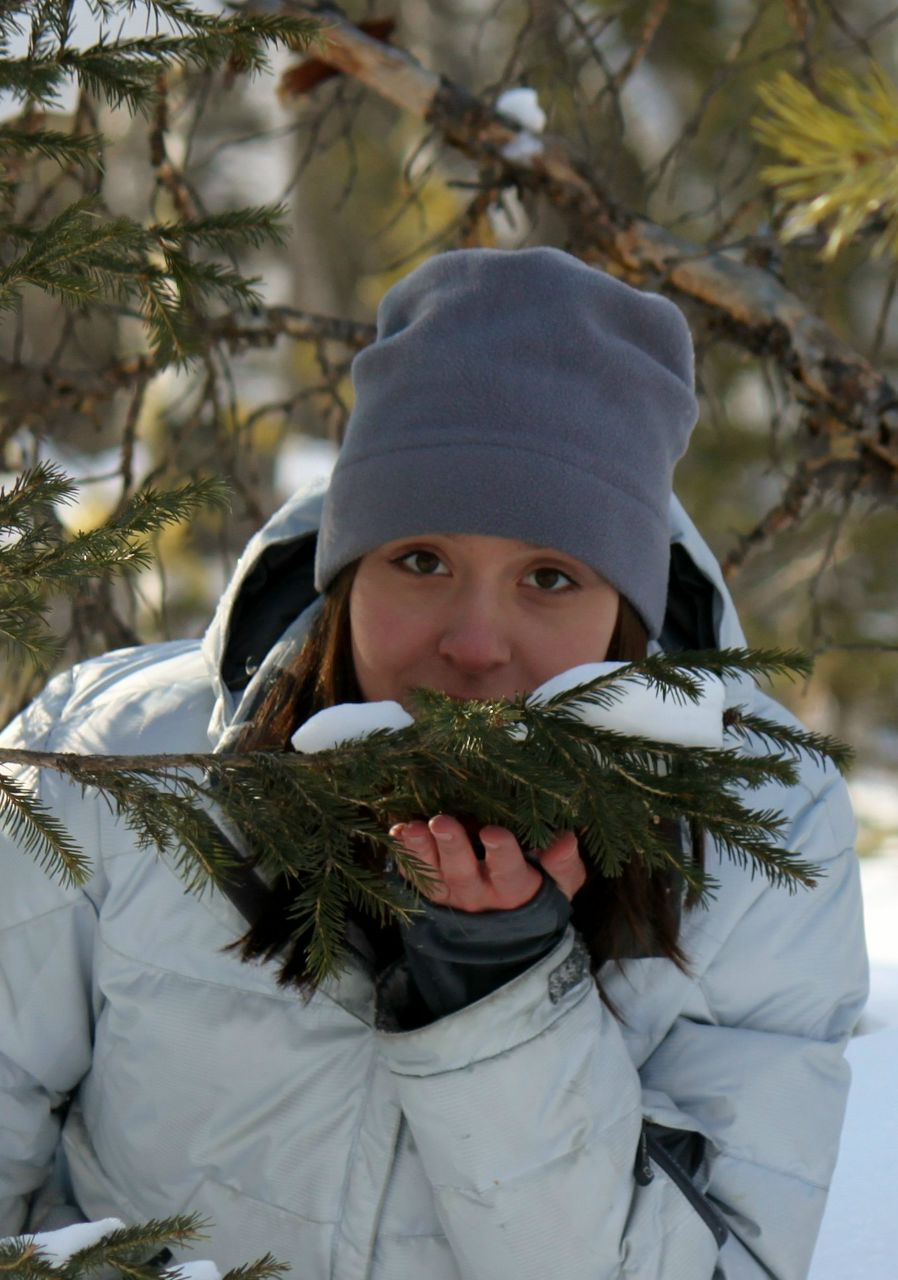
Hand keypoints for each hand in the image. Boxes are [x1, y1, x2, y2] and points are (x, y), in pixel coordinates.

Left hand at [389, 815, 586, 912]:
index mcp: (514, 889)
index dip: (501, 853)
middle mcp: (478, 894)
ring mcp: (450, 894)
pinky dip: (403, 857)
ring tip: (410, 829)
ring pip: (432, 875)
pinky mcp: (430, 891)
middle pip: (462, 873)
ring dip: (419, 851)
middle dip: (452, 847)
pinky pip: (413, 876)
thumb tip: (565, 839)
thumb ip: (564, 864)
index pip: (509, 872)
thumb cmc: (540, 893)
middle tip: (442, 822)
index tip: (493, 832)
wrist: (507, 934)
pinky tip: (396, 834)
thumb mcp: (561, 884)